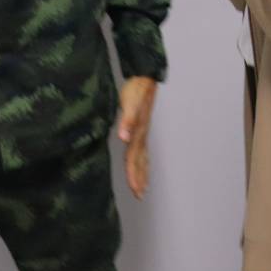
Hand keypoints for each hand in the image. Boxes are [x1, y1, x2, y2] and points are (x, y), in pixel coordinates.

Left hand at [117, 76, 157, 199]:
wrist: (146, 75)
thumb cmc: (137, 88)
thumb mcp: (130, 103)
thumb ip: (127, 120)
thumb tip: (124, 138)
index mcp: (138, 132)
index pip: (134, 158)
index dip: (134, 174)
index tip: (135, 190)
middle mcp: (142, 134)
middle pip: (140, 160)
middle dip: (140, 178)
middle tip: (140, 195)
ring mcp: (143, 130)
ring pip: (143, 156)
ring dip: (143, 172)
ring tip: (143, 186)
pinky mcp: (141, 126)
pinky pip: (142, 148)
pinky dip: (142, 159)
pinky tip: (140, 162)